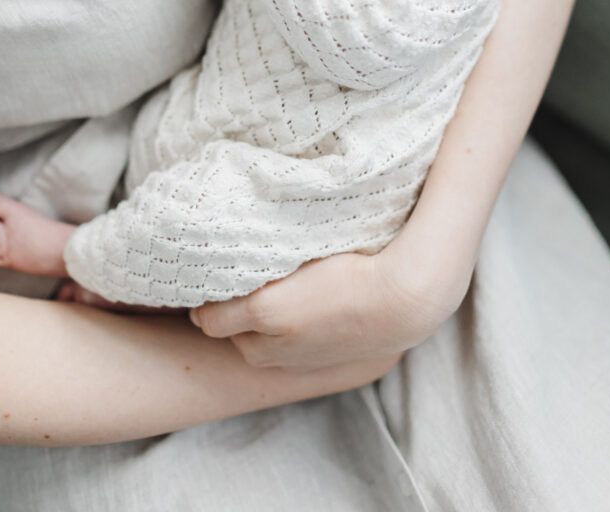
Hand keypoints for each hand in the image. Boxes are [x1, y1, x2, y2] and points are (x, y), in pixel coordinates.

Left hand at [188, 229, 469, 371]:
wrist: (402, 302)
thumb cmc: (355, 262)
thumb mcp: (300, 248)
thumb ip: (259, 249)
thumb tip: (229, 241)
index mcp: (262, 312)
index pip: (206, 315)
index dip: (207, 292)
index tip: (212, 270)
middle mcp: (269, 345)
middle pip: (225, 333)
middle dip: (227, 310)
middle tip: (238, 279)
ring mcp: (290, 362)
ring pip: (250, 347)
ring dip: (250, 329)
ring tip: (267, 295)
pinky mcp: (311, 369)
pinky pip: (277, 356)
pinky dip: (276, 340)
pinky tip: (293, 315)